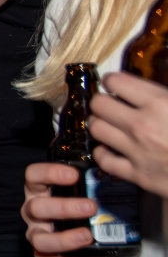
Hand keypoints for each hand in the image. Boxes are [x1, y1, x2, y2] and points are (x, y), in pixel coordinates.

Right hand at [22, 161, 128, 256]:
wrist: (80, 228)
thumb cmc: (81, 200)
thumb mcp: (81, 184)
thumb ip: (89, 174)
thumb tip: (109, 160)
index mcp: (38, 189)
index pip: (33, 176)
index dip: (50, 173)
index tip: (73, 174)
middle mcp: (32, 210)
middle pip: (37, 208)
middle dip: (63, 208)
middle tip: (91, 207)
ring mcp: (36, 232)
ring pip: (39, 238)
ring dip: (64, 238)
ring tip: (88, 236)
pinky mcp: (45, 254)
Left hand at [91, 73, 167, 199]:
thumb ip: (166, 94)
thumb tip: (154, 90)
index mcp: (160, 104)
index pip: (116, 82)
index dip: (114, 81)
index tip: (117, 84)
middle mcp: (143, 126)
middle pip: (99, 104)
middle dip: (104, 101)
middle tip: (112, 104)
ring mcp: (137, 151)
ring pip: (96, 129)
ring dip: (101, 124)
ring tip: (111, 124)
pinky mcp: (138, 175)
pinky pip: (103, 159)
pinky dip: (103, 152)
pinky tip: (113, 148)